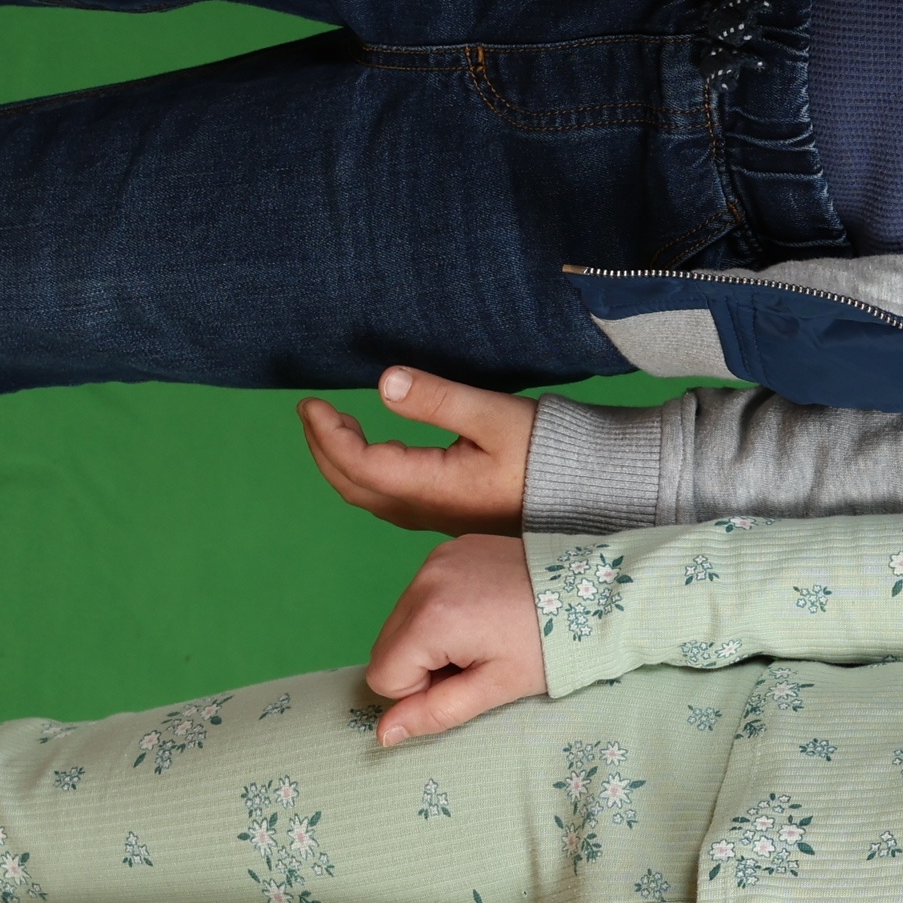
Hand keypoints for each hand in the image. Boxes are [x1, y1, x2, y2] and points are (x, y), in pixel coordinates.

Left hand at [301, 367, 532, 531]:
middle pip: (353, 487)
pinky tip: (376, 452)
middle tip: (311, 413)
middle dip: (322, 449)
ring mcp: (438, 518)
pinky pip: (390, 501)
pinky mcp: (451, 516)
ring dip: (342, 464)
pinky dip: (365, 475)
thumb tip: (384, 383)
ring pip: (369, 498)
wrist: (591, 495)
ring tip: (335, 427)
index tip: (310, 402)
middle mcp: (428, 510)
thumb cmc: (549, 452)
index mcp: (432, 486)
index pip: (358, 463)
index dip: (326, 433)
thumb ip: (437, 399)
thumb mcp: (494, 415)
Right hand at [361, 534, 539, 744]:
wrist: (594, 593)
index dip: (419, 691)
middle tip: (476, 660)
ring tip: (482, 636)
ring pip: (402, 620)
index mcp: (431, 619)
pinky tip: (482, 611)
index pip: (383, 676)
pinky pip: (423, 591)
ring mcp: (436, 559)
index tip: (465, 680)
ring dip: (430, 638)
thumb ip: (435, 712)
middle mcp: (423, 581)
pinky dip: (442, 609)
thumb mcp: (494, 689)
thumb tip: (384, 734)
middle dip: (423, 664)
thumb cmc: (547, 647)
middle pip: (387, 646)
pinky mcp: (452, 547)